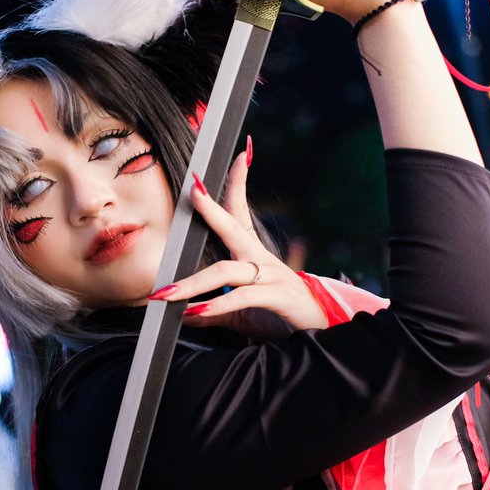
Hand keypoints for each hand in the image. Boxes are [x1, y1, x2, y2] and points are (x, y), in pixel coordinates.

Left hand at [149, 143, 327, 337]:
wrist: (322, 334)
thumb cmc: (280, 317)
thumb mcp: (241, 314)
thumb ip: (213, 312)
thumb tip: (184, 314)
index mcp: (254, 255)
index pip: (241, 212)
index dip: (238, 183)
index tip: (238, 154)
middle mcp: (263, 259)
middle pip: (234, 227)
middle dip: (212, 207)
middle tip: (195, 188)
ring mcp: (272, 277)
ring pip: (227, 270)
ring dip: (193, 282)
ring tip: (168, 292)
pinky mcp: (278, 297)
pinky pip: (242, 297)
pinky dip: (216, 306)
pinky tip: (196, 311)